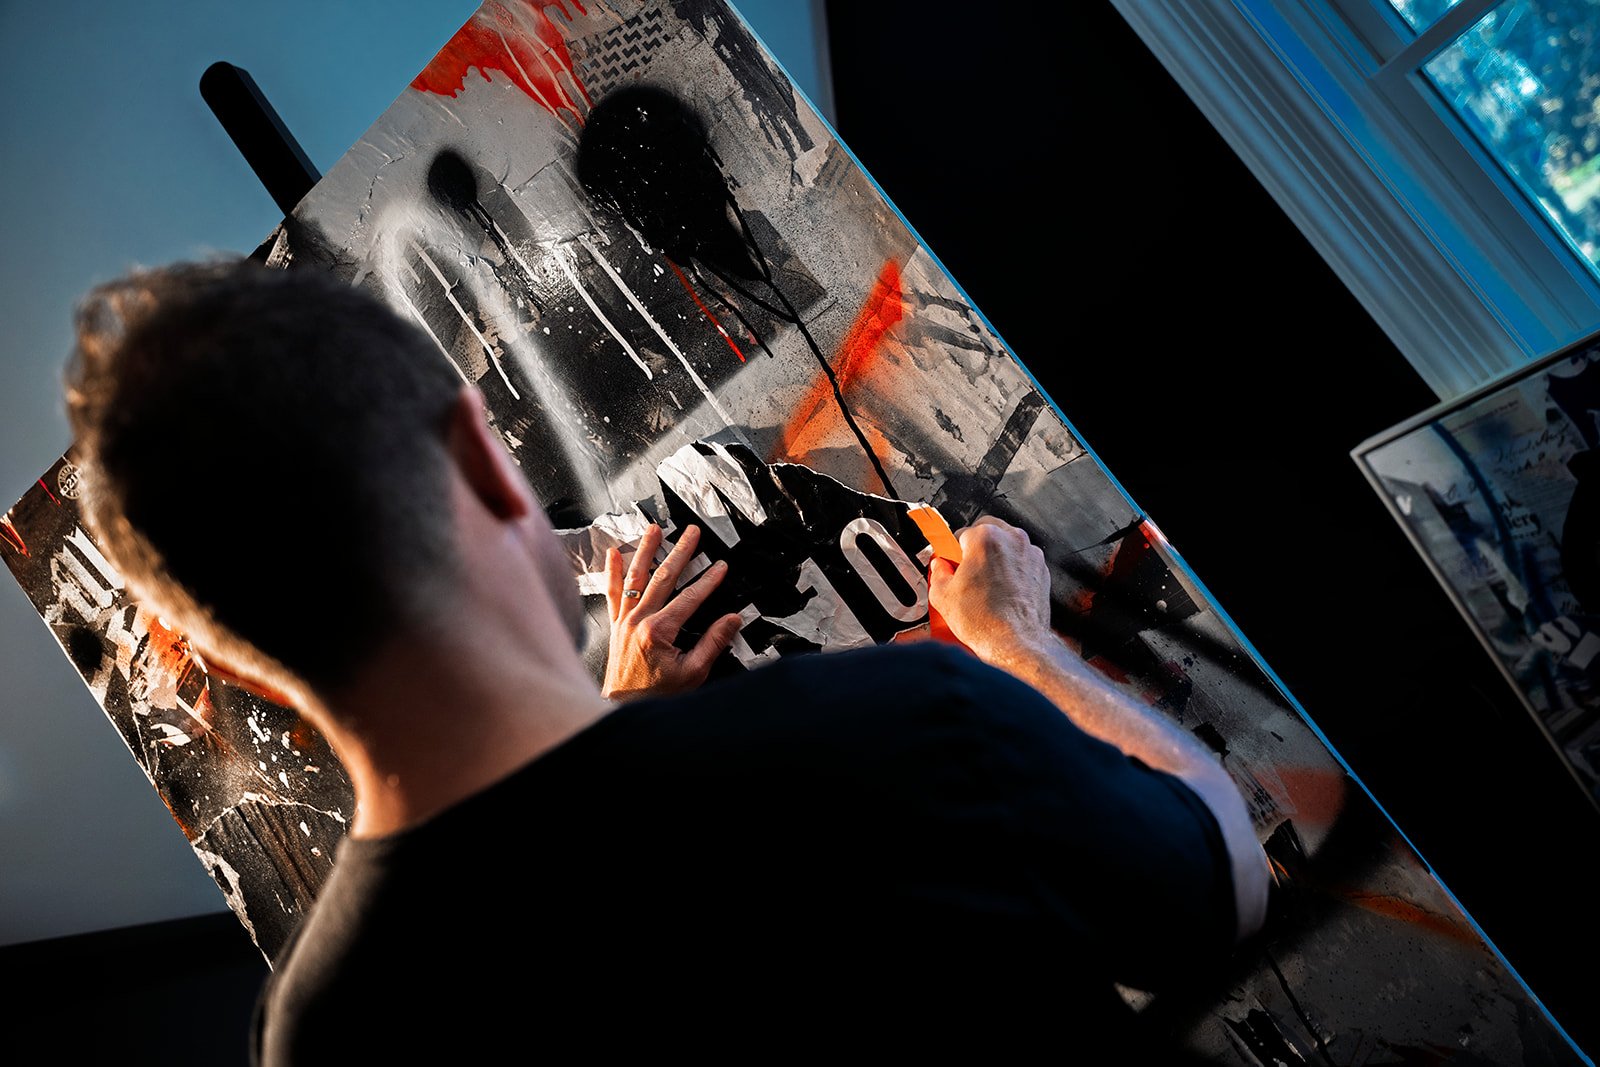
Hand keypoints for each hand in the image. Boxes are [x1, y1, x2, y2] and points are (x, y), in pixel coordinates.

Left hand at [602, 523, 742, 700]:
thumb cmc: (656, 695)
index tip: (720, 567)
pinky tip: (614, 553)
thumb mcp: (693, 673)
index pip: (689, 598)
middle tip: (692, 534)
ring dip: (646, 550)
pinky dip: (612, 571)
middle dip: (680, 552)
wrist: (623, 708)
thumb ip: (712, 643)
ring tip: (654, 530)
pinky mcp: (615, 625)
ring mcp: (624, 621)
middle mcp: (638, 621)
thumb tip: (731, 621)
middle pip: (663, 578)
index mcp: (658, 632)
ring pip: (636, 577)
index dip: (708, 580)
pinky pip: (612, 592)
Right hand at [927, 516, 1051, 659]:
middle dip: (975, 549)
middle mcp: (1012, 540)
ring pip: (1007, 546)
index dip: (953, 551)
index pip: (961, 533)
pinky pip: (1021, 562)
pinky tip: (1001, 592)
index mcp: (986, 538)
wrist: (1016, 643)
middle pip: (987, 532)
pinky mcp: (1041, 571)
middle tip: (966, 571)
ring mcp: (1030, 555)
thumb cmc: (987, 621)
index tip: (951, 562)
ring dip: (995, 558)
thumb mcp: (943, 595)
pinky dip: (1012, 571)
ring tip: (984, 585)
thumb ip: (938, 572)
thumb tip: (940, 568)